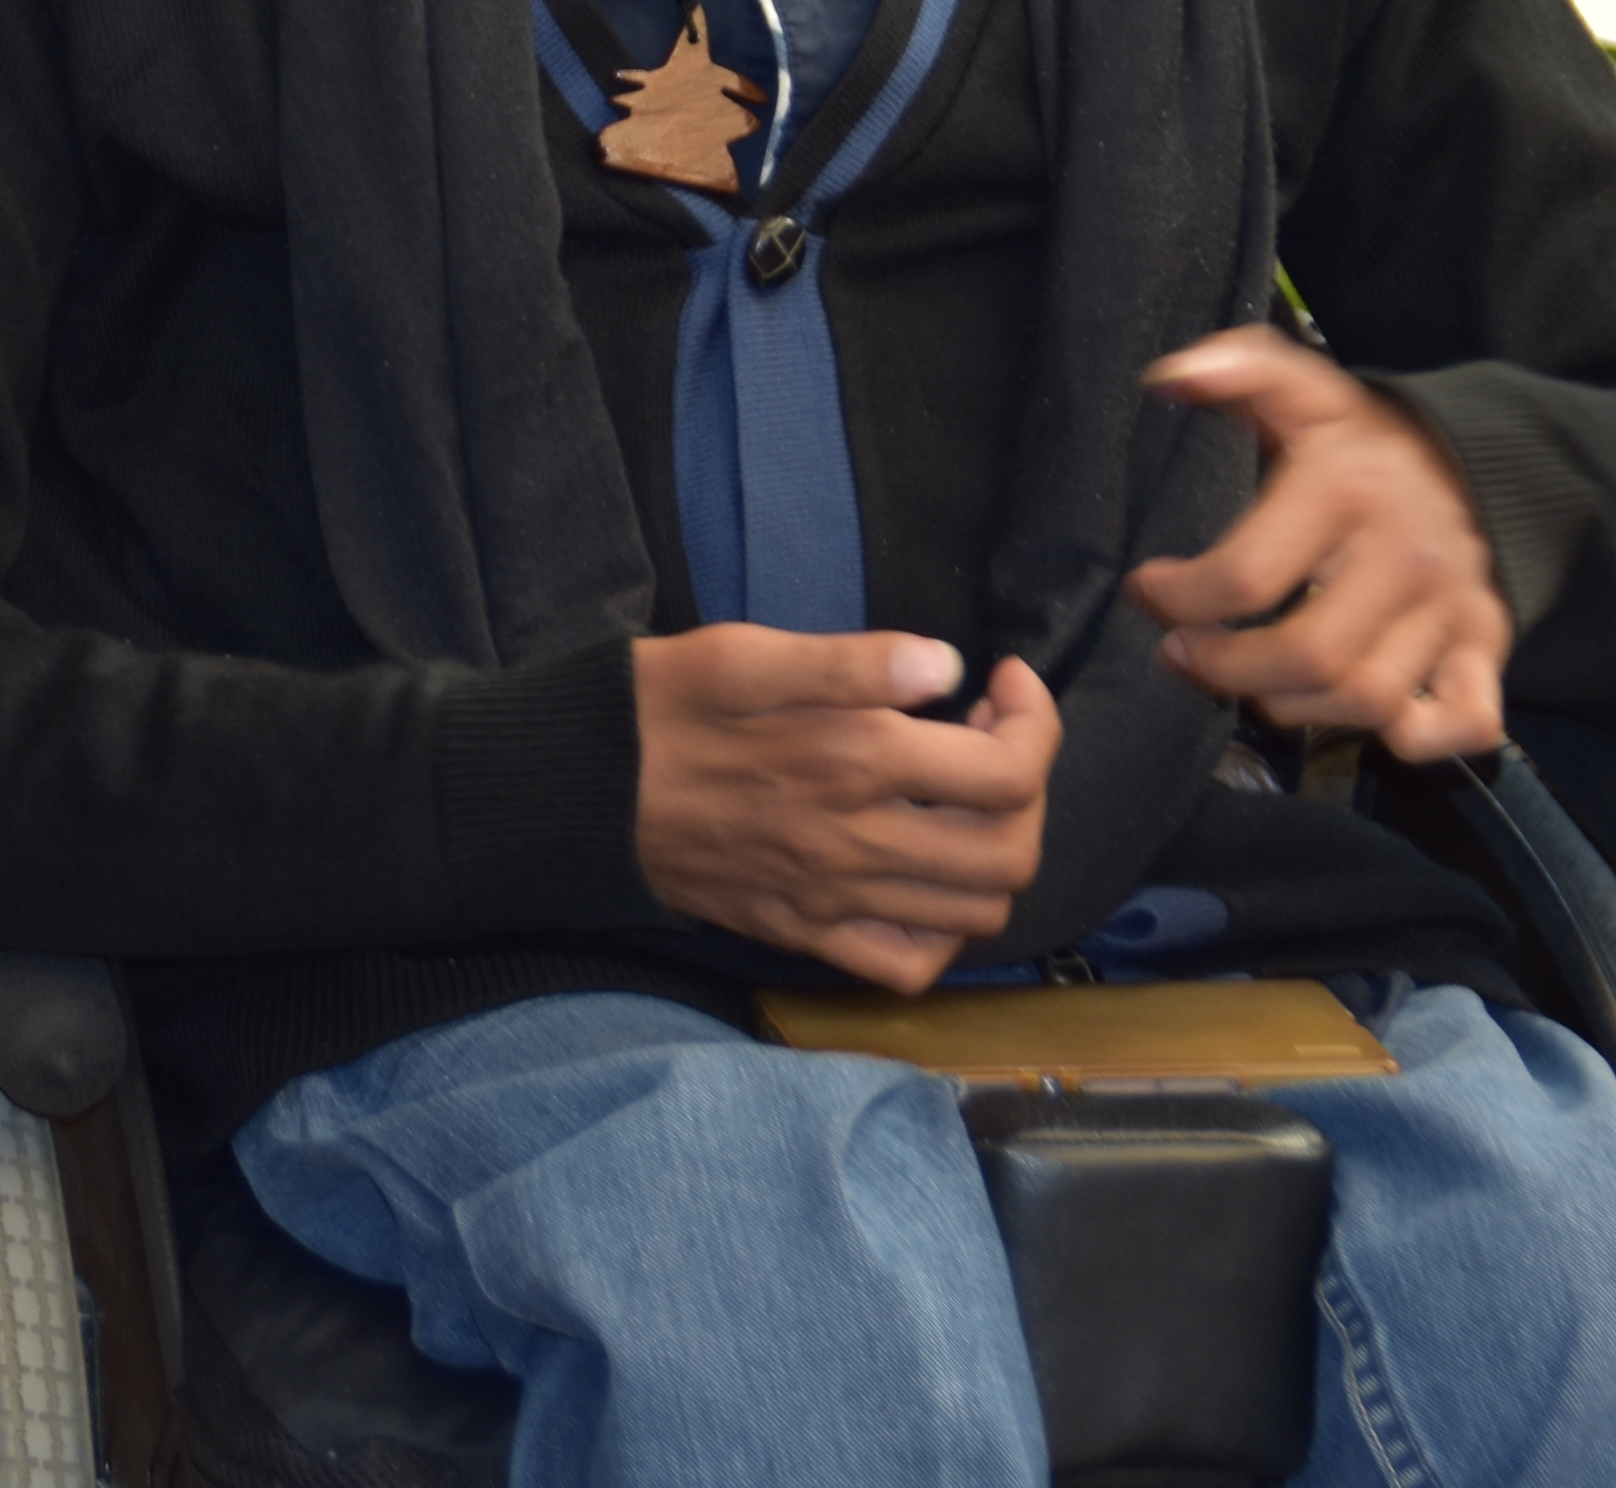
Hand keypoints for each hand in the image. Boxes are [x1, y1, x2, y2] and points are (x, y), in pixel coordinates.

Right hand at [630, 626, 1060, 993]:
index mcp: (852, 758)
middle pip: (1011, 849)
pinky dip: (942, 927)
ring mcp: (835, 900)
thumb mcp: (745, 653)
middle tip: (985, 733)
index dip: (1034, 721)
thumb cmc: (661, 707)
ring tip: (957, 795)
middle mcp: (857, 841)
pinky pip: (910, 963)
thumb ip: (852, 661)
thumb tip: (944, 666)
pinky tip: (921, 871)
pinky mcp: (807, 935)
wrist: (580, 793)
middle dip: (1026, 787)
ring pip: (977, 911)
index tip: (1001, 680)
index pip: (1008, 770)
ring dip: (995, 850)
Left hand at [1125, 328, 1512, 762]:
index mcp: (1349, 489)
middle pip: (1308, 655)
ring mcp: (1452, 608)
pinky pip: (1470, 723)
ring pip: (1367, 700)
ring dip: (1292, 707)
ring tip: (1245, 681)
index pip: (1249, 576)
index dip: (1180, 597)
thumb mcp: (1303, 389)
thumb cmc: (1363, 439)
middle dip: (1225, 668)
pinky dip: (1414, 739)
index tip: (1146, 589)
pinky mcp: (1486, 646)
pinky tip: (1354, 715)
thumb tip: (1171, 375)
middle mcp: (1407, 556)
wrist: (1483, 461)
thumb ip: (1239, 370)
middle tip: (1181, 653)